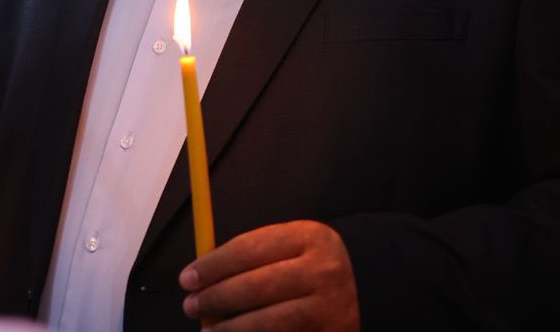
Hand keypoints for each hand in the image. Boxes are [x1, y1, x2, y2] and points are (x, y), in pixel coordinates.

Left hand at [179, 219, 359, 330]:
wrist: (372, 285)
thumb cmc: (313, 263)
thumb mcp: (292, 244)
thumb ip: (252, 255)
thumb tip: (202, 276)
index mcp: (308, 237)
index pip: (248, 250)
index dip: (212, 266)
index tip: (187, 278)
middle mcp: (322, 271)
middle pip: (256, 287)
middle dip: (216, 299)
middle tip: (191, 306)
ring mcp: (329, 308)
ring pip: (269, 323)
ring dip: (231, 330)